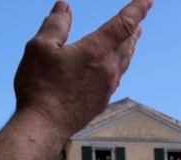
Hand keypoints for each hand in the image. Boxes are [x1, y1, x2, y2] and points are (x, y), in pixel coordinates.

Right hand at [14, 0, 153, 137]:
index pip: (124, 23)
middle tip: (141, 20)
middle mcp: (109, 69)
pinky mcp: (102, 100)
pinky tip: (115, 67)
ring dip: (130, 47)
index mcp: (97, 51)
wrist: (45, 126)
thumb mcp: (40, 47)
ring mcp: (107, 87)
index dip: (138, 9)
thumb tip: (65, 6)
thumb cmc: (40, 85)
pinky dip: (120, 64)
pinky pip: (116, 77)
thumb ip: (55, 24)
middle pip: (128, 43)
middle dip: (134, 28)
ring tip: (133, 39)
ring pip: (125, 61)